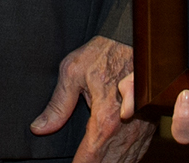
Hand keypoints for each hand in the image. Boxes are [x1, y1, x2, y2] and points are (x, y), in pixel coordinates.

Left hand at [30, 36, 153, 162]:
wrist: (134, 38)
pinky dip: (127, 159)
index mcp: (105, 118)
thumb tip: (39, 127)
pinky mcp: (149, 124)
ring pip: (127, 161)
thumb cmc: (104, 51)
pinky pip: (139, 151)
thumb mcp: (73, 72)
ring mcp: (140, 128)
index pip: (90, 158)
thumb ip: (57, 104)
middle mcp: (126, 128)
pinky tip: (116, 160)